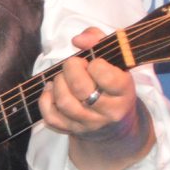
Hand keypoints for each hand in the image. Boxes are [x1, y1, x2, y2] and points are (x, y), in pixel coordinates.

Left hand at [38, 27, 155, 169]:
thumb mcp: (115, 60)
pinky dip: (45, 99)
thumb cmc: (112, 84)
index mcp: (124, 92)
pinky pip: (51, 116)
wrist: (115, 125)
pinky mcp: (72, 130)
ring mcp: (89, 123)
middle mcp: (109, 111)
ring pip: (64, 102)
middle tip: (74, 65)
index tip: (94, 63)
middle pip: (80, 88)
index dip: (95, 64)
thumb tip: (78, 40)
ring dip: (58, 83)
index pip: (105, 76)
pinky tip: (52, 90)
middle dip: (71, 69)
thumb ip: (98, 39)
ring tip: (63, 77)